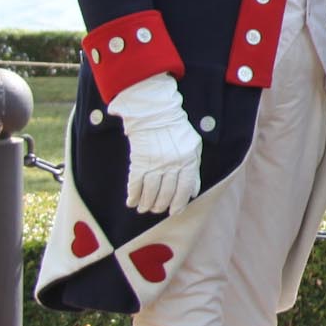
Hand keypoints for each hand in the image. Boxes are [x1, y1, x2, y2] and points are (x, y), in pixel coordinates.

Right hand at [109, 73, 203, 216]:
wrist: (156, 114)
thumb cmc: (177, 131)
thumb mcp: (194, 147)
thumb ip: (194, 170)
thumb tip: (193, 192)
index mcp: (188, 160)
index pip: (185, 189)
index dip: (179, 203)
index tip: (174, 211)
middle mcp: (172, 164)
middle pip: (166, 192)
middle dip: (161, 205)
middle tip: (156, 210)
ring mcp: (155, 163)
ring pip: (150, 190)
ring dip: (146, 203)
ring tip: (143, 209)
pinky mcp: (139, 160)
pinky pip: (135, 182)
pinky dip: (133, 194)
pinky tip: (131, 201)